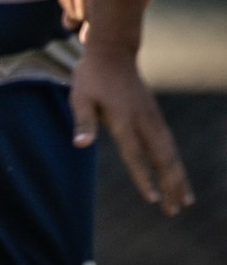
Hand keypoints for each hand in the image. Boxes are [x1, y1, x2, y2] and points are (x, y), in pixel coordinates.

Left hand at [70, 38, 190, 213]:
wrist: (113, 53)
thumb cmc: (91, 77)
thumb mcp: (79, 97)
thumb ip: (82, 122)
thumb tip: (80, 144)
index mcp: (124, 120)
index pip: (135, 155)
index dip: (144, 178)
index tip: (153, 200)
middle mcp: (144, 121)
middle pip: (162, 159)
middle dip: (171, 186)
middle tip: (175, 211)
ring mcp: (153, 118)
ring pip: (170, 153)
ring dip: (178, 178)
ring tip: (186, 201)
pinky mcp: (155, 116)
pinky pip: (169, 144)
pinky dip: (175, 163)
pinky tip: (178, 176)